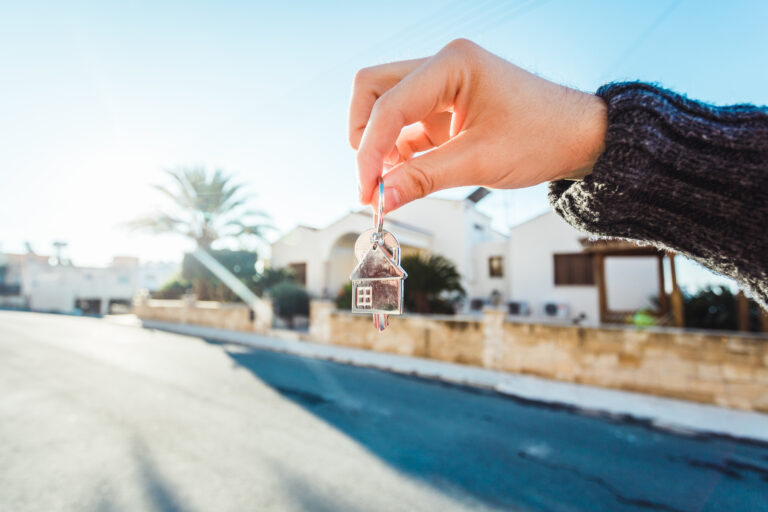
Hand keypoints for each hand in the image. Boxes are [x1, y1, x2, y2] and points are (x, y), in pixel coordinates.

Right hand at [348, 39, 606, 211]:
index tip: (367, 190)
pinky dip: (399, 150)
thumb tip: (382, 199)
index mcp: (453, 65)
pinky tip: (406, 175)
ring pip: (385, 104)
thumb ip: (424, 178)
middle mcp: (442, 65)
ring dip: (380, 143)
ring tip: (391, 183)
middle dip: (364, 134)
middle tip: (371, 178)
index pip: (390, 104)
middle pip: (374, 89)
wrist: (578, 136)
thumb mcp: (480, 162)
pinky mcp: (445, 105)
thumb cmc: (543, 136)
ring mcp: (442, 84)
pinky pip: (406, 123)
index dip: (370, 150)